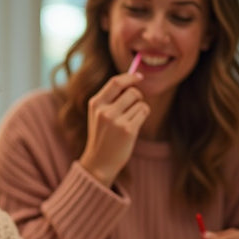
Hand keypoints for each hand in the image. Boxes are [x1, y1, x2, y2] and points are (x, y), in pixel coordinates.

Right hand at [79, 72, 149, 186]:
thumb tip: (133, 79)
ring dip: (139, 108)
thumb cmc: (102, 135)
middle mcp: (104, 111)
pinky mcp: (128, 130)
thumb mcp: (98, 114)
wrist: (99, 162)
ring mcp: (116, 121)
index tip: (139, 77)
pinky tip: (133, 126)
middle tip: (132, 107)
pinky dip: (142, 116)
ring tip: (130, 120)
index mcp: (95, 104)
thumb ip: (111, 98)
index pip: (115, 82)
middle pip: (132, 91)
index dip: (130, 77)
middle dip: (137, 96)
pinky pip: (143, 112)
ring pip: (140, 102)